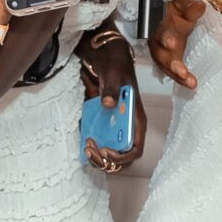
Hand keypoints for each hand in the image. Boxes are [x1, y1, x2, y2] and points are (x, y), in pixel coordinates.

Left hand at [77, 28, 141, 172]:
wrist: (109, 61)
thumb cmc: (117, 68)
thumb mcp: (115, 76)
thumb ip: (112, 90)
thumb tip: (108, 103)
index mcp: (137, 120)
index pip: (136, 149)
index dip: (122, 156)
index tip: (105, 151)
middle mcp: (129, 128)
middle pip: (123, 157)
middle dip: (107, 161)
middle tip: (91, 150)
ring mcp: (118, 129)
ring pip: (113, 156)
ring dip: (99, 158)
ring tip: (87, 147)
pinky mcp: (107, 126)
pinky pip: (103, 145)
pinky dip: (94, 149)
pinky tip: (85, 141)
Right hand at [147, 0, 204, 87]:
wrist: (165, 19)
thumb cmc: (173, 13)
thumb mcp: (182, 6)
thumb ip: (189, 7)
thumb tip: (200, 4)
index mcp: (160, 27)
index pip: (161, 32)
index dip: (166, 38)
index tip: (171, 43)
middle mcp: (158, 43)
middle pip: (161, 54)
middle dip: (171, 63)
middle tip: (180, 71)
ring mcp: (161, 54)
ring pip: (166, 67)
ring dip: (177, 75)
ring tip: (189, 81)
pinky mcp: (167, 63)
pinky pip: (172, 73)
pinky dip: (181, 80)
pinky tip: (192, 84)